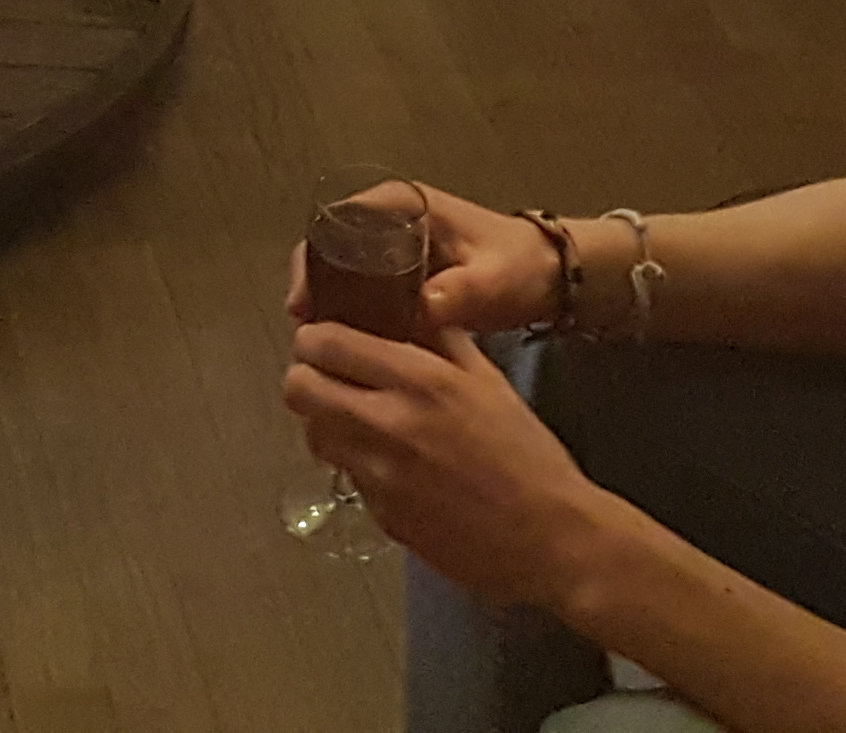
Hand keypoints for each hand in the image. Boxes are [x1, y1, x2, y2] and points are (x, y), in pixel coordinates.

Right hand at [274, 187, 560, 342]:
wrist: (550, 276)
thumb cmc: (519, 267)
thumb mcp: (489, 281)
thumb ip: (457, 293)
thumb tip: (417, 314)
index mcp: (403, 202)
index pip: (337, 221)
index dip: (313, 261)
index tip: (305, 303)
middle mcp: (391, 214)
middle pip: (330, 245)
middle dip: (314, 286)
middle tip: (307, 331)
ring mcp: (395, 242)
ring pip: (343, 268)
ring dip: (330, 302)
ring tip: (321, 345)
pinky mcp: (402, 269)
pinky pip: (363, 285)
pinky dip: (351, 310)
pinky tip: (348, 345)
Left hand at [282, 320, 625, 611]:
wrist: (547, 536)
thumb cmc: (525, 453)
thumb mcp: (487, 380)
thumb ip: (438, 341)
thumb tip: (403, 308)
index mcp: (420, 380)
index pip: (326, 343)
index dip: (315, 338)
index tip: (323, 340)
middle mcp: (388, 423)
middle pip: (299, 388)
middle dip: (306, 377)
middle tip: (329, 378)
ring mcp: (378, 475)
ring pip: (312, 434)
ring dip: (324, 422)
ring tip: (355, 420)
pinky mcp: (379, 515)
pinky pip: (345, 475)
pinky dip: (354, 463)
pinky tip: (388, 464)